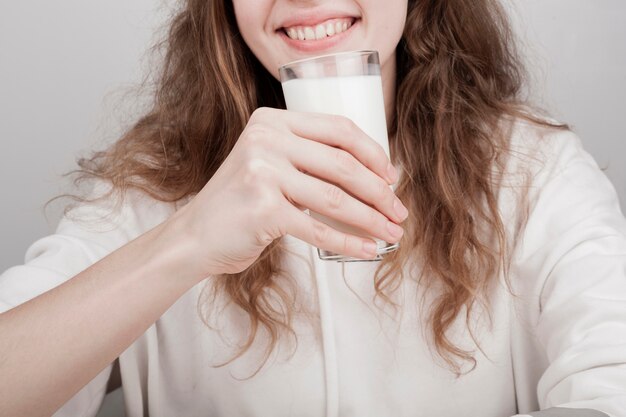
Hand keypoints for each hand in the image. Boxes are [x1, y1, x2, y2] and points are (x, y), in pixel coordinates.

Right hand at [168, 107, 407, 277]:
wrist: (194, 236)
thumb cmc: (240, 203)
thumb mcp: (269, 165)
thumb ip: (308, 160)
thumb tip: (374, 178)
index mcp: (272, 121)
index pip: (338, 129)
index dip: (374, 154)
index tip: (392, 177)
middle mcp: (266, 140)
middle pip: (343, 164)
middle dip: (380, 192)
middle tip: (398, 212)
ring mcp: (263, 173)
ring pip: (336, 198)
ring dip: (372, 220)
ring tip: (391, 233)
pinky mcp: (263, 210)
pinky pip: (319, 229)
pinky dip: (348, 242)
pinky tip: (367, 250)